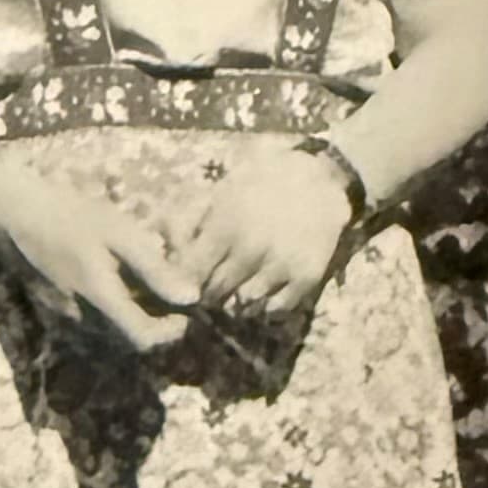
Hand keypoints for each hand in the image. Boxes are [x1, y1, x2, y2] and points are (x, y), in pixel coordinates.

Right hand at [0, 165, 196, 353]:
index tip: (183, 310)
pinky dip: (112, 317)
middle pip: (129, 343)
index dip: (171, 332)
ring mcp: (65, 320)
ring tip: (145, 290)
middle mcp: (81, 320)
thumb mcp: (119, 233)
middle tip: (169, 297)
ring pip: (111, 338)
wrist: (14, 214)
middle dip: (156, 327)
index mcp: (101, 300)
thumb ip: (155, 270)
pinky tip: (116, 288)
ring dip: (134, 323)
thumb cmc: (69, 215)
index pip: (144, 340)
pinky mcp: (54, 314)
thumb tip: (192, 298)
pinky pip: (92, 329)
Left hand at [178, 149, 352, 317]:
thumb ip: (192, 225)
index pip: (191, 274)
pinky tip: (262, 290)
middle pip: (215, 293)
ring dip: (236, 302)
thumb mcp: (221, 193)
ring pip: (244, 306)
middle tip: (210, 288)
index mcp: (226, 226)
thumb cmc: (261, 182)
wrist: (319, 178)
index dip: (185, 281)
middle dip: (208, 293)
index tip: (187, 281)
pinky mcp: (307, 277)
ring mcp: (281, 265)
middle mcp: (251, 249)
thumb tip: (169, 255)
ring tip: (235, 290)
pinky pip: (276, 309)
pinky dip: (266, 306)